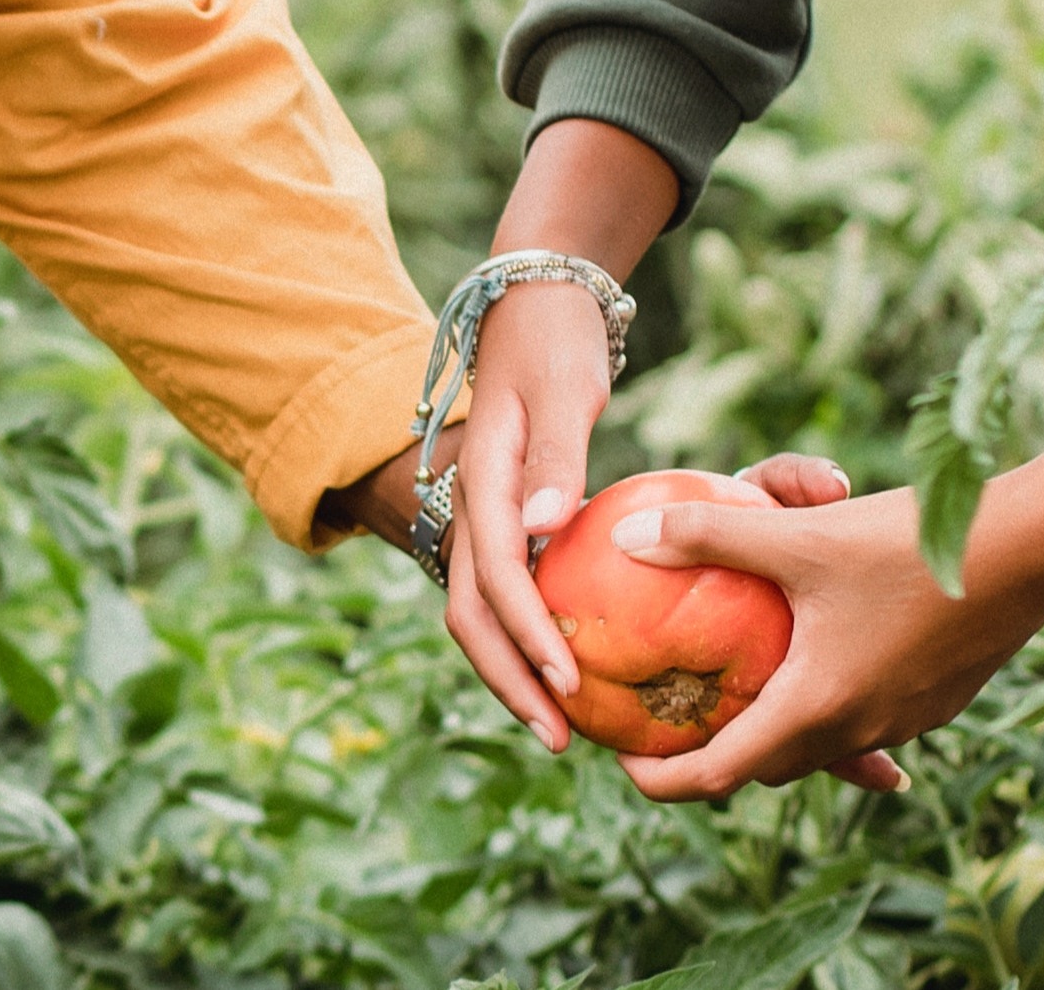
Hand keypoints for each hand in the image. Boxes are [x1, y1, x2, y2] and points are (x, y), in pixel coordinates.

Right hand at [421, 284, 623, 751]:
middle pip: (470, 616)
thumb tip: (547, 525)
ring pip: (479, 615)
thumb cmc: (555, 340)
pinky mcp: (501, 526)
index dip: (527, 635)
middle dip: (509, 682)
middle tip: (560, 739)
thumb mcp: (562, 388)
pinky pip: (505, 598)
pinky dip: (527, 643)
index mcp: (482, 483)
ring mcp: (480, 522)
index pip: (496, 576)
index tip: (569, 682)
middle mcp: (470, 511)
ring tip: (562, 726)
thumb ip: (553, 454)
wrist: (531, 303)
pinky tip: (573, 671)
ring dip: (512, 673)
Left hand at [592, 388, 1043, 801]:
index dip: (661, 779)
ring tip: (737, 692)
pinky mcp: (938, 700)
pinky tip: (821, 664)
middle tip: (672, 718)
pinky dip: (828, 708)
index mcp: (815, 707)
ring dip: (775, 731)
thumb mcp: (801, 536)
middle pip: (766, 767)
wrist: (1033, 547)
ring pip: (819, 746)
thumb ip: (708, 535)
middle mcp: (860, 728)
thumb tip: (628, 534)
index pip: (717, 775)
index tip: (624, 762)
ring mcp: (905, 720)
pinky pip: (865, 722)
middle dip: (713, 755)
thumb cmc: (910, 543)